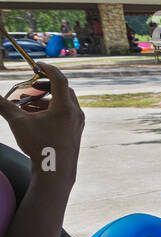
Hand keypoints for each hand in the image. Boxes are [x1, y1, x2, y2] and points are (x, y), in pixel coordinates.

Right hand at [0, 62, 83, 181]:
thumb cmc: (40, 146)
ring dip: (46, 99)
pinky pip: (65, 114)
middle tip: (30, 86)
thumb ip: (4, 106)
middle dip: (45, 85)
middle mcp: (75, 113)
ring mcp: (77, 123)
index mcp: (65, 106)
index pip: (59, 79)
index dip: (47, 68)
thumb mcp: (18, 123)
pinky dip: (51, 111)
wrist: (55, 172)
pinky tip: (35, 117)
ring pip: (63, 103)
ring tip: (28, 104)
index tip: (36, 64)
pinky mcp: (75, 132)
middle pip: (63, 90)